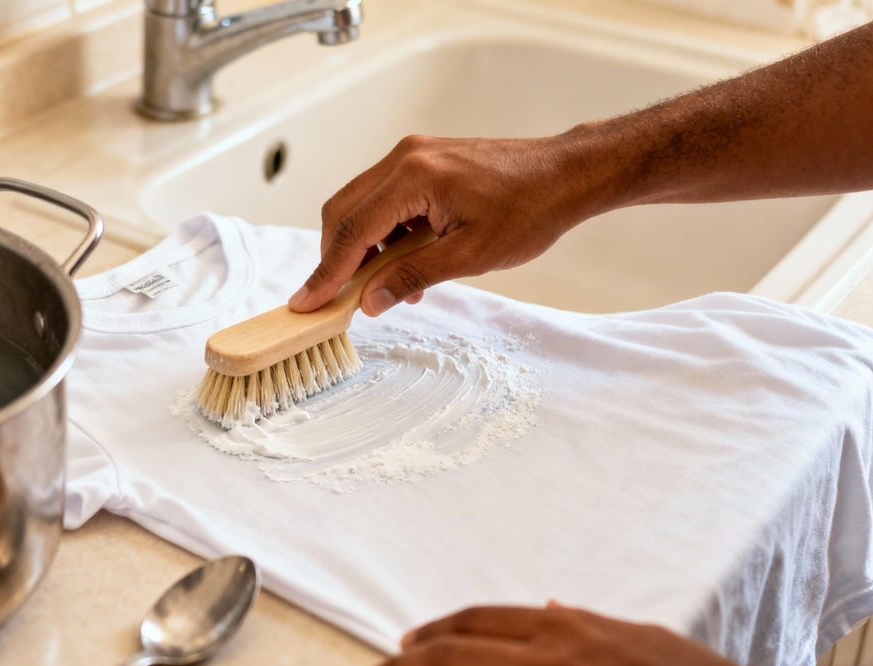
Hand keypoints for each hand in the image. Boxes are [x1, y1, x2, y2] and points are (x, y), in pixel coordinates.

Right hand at [288, 134, 603, 315]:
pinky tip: (405, 262)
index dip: (326, 272)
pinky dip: (383, 233)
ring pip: (361, 205)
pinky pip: (385, 199)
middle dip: (335, 259)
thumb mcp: (470, 256)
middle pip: (344, 212)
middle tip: (335, 300)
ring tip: (385, 286)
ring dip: (362, 248)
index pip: (352, 230)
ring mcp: (413, 156)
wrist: (565, 174)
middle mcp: (405, 158)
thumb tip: (369, 301)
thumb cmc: (530, 209)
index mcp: (413, 177)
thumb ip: (412, 277)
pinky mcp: (423, 162)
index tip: (307, 302)